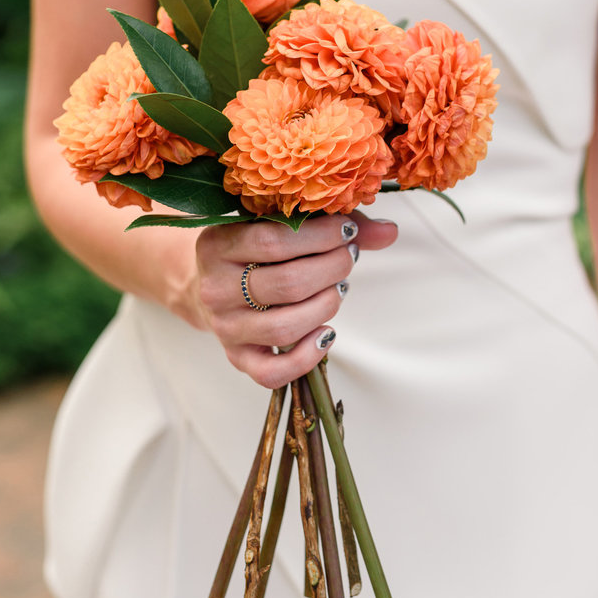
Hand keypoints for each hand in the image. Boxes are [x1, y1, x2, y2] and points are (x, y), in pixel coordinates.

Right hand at [192, 211, 397, 387]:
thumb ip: (331, 225)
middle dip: (332, 269)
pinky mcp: (238, 359)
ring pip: (284, 328)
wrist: (208, 287)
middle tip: (348, 258)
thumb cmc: (253, 251)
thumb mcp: (278, 226)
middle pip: (287, 285)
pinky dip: (306, 358)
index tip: (347, 232)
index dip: (320, 236)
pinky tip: (327, 334)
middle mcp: (215, 289)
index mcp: (218, 246)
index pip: (273, 240)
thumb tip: (389, 231)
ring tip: (339, 289)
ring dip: (326, 306)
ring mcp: (225, 328)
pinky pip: (272, 372)